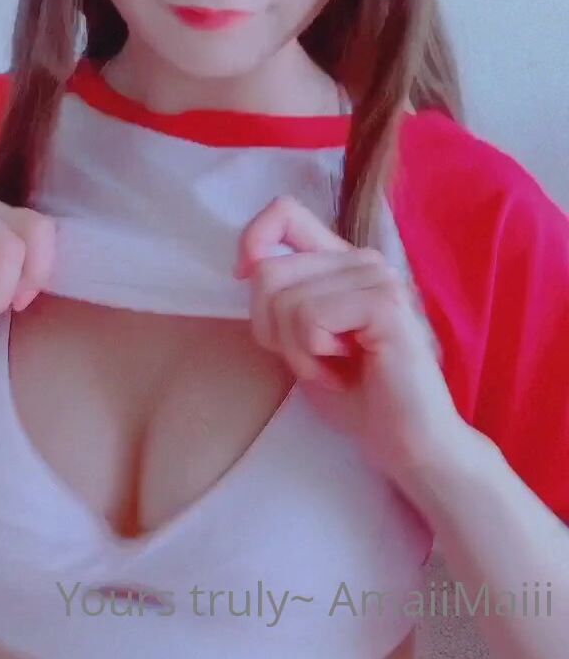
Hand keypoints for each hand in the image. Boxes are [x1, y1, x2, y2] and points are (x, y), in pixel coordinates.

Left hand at [234, 194, 465, 478]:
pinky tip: (347, 371)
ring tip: (336, 368)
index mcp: (343, 261)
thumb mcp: (301, 341)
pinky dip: (312, 357)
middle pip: (268, 271)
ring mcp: (378, 278)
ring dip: (297, 352)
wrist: (411, 445)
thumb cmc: (358, 397)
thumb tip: (248, 267)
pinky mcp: (384, 304)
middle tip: (314, 359)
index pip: (285, 212)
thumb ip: (281, 299)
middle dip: (271, 329)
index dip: (253, 240)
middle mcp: (362, 260)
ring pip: (285, 300)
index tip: (247, 281)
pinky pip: (309, 319)